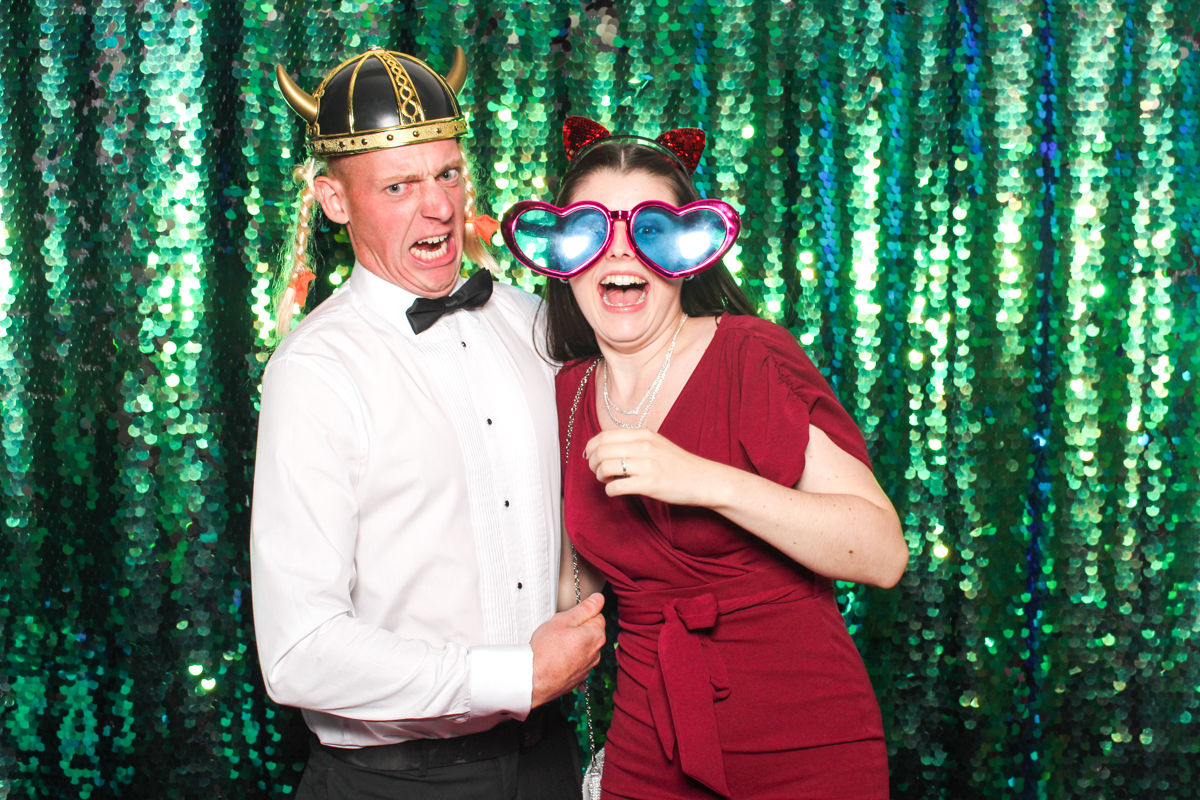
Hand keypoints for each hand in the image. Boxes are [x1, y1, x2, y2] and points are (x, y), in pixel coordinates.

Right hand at [530, 592, 605, 706]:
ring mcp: (588, 667)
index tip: (568, 620)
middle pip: (591, 633)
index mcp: (596, 635)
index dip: (581, 615)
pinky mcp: (579, 678)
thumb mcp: (564, 620)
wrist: (534, 678)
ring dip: (574, 645)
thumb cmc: (546, 649)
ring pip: (584, 648)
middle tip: (559, 632)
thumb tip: (599, 599)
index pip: (597, 616)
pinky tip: (556, 659)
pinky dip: (570, 659)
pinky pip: (577, 662)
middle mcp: (597, 652)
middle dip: (578, 630)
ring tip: (556, 646)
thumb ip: (585, 608)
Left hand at [583, 428, 725, 505]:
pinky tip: (616, 491)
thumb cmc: (678, 464)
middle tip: (597, 471)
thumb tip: (605, 447)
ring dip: (600, 476)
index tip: (589, 456)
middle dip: (593, 463)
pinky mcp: (650, 484)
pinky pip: (617, 487)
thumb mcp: (656, 443)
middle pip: (601, 451)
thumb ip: (633, 442)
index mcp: (643, 434)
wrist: (703, 479)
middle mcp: (644, 446)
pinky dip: (610, 490)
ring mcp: (647, 465)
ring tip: (607, 480)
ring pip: (605, 467)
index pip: (604, 435)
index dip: (591, 447)